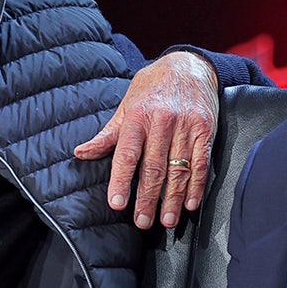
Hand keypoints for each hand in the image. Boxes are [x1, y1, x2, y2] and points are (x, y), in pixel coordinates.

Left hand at [75, 51, 218, 228]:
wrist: (189, 65)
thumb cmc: (152, 88)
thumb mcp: (126, 105)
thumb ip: (107, 134)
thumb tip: (81, 152)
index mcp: (137, 116)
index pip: (127, 153)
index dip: (122, 180)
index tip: (118, 203)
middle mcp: (162, 122)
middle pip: (154, 167)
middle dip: (148, 198)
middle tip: (142, 222)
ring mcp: (186, 126)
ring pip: (178, 169)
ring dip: (173, 199)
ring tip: (166, 221)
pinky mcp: (205, 130)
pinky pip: (201, 163)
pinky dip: (197, 186)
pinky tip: (191, 204)